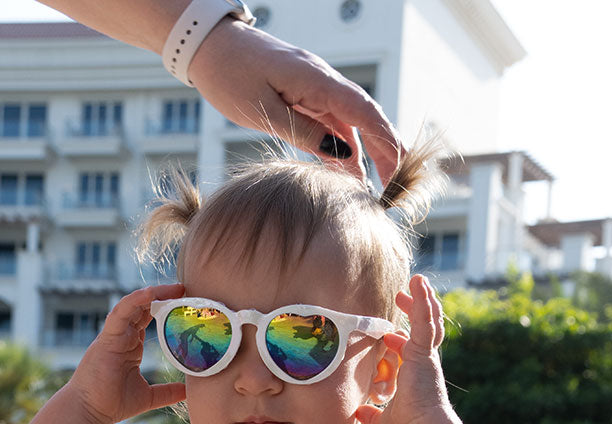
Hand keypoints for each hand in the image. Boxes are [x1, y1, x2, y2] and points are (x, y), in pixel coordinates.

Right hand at [67, 283, 187, 423]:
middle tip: (184, 289)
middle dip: (162, 296)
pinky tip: (150, 293)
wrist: (90, 412)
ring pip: (133, 306)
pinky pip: (120, 312)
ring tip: (174, 288)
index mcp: (131, 346)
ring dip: (152, 294)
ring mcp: (114, 336)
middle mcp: (122, 337)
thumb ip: (168, 392)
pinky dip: (134, 301)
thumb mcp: (149, 396)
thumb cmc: (113, 404)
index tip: (185, 302)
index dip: (165, 308)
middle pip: (143, 308)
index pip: (148, 319)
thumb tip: (190, 393)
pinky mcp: (107, 339)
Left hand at [190, 23, 403, 186]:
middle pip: (367, 118)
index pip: (364, 112)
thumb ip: (304, 133)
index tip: (400, 170)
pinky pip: (332, 123)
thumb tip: (343, 155)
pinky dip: (343, 147)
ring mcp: (316, 87)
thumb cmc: (230, 75)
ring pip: (351, 123)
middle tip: (396, 187)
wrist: (211, 46)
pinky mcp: (306, 95)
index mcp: (316, 80)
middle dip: (386, 151)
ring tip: (375, 189)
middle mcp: (324, 81)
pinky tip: (347, 173)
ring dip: (366, 154)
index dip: (386, 142)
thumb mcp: (263, 111)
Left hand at [354, 276, 450, 423]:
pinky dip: (422, 300)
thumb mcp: (384, 419)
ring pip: (428, 319)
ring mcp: (426, 355)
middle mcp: (424, 362)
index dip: (400, 341)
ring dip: (422, 298)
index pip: (410, 350)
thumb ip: (372, 415)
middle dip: (414, 311)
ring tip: (417, 280)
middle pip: (423, 329)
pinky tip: (418, 283)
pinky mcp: (424, 351)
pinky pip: (424, 320)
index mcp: (416, 375)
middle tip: (402, 297)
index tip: (388, 335)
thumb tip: (358, 414)